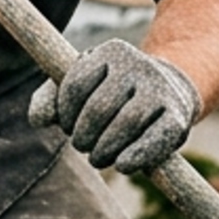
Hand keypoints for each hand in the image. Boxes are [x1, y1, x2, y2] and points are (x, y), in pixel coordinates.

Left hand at [29, 40, 201, 172]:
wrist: (169, 91)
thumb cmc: (113, 92)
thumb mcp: (81, 87)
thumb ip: (50, 99)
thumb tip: (38, 120)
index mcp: (111, 51)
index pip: (75, 85)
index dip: (65, 114)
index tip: (67, 126)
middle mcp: (139, 64)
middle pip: (99, 108)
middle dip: (83, 135)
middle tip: (83, 146)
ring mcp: (161, 89)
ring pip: (126, 123)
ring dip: (105, 149)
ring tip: (98, 158)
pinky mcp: (179, 116)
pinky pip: (156, 138)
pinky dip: (137, 156)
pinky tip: (123, 166)